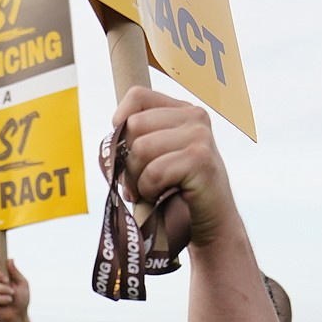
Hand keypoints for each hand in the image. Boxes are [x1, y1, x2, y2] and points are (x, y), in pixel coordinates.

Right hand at [0, 255, 29, 321]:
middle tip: (7, 280)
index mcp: (3, 273)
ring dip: (3, 290)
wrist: (18, 315)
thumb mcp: (22, 284)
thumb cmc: (21, 298)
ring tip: (11, 296)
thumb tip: (10, 259)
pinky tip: (8, 301)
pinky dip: (2, 299)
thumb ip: (15, 273)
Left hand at [113, 87, 235, 248]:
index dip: (120, 123)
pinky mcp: (200, 160)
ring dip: (138, 179)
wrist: (211, 225)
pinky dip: (150, 191)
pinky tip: (163, 197)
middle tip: (141, 182)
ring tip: (151, 190)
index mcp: (182, 110)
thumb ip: (134, 140)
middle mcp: (194, 117)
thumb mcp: (155, 157)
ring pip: (140, 149)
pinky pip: (154, 172)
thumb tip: (110, 143)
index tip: (127, 151)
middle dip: (128, 160)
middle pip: (133, 125)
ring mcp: (200, 136)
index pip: (137, 96)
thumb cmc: (177, 192)